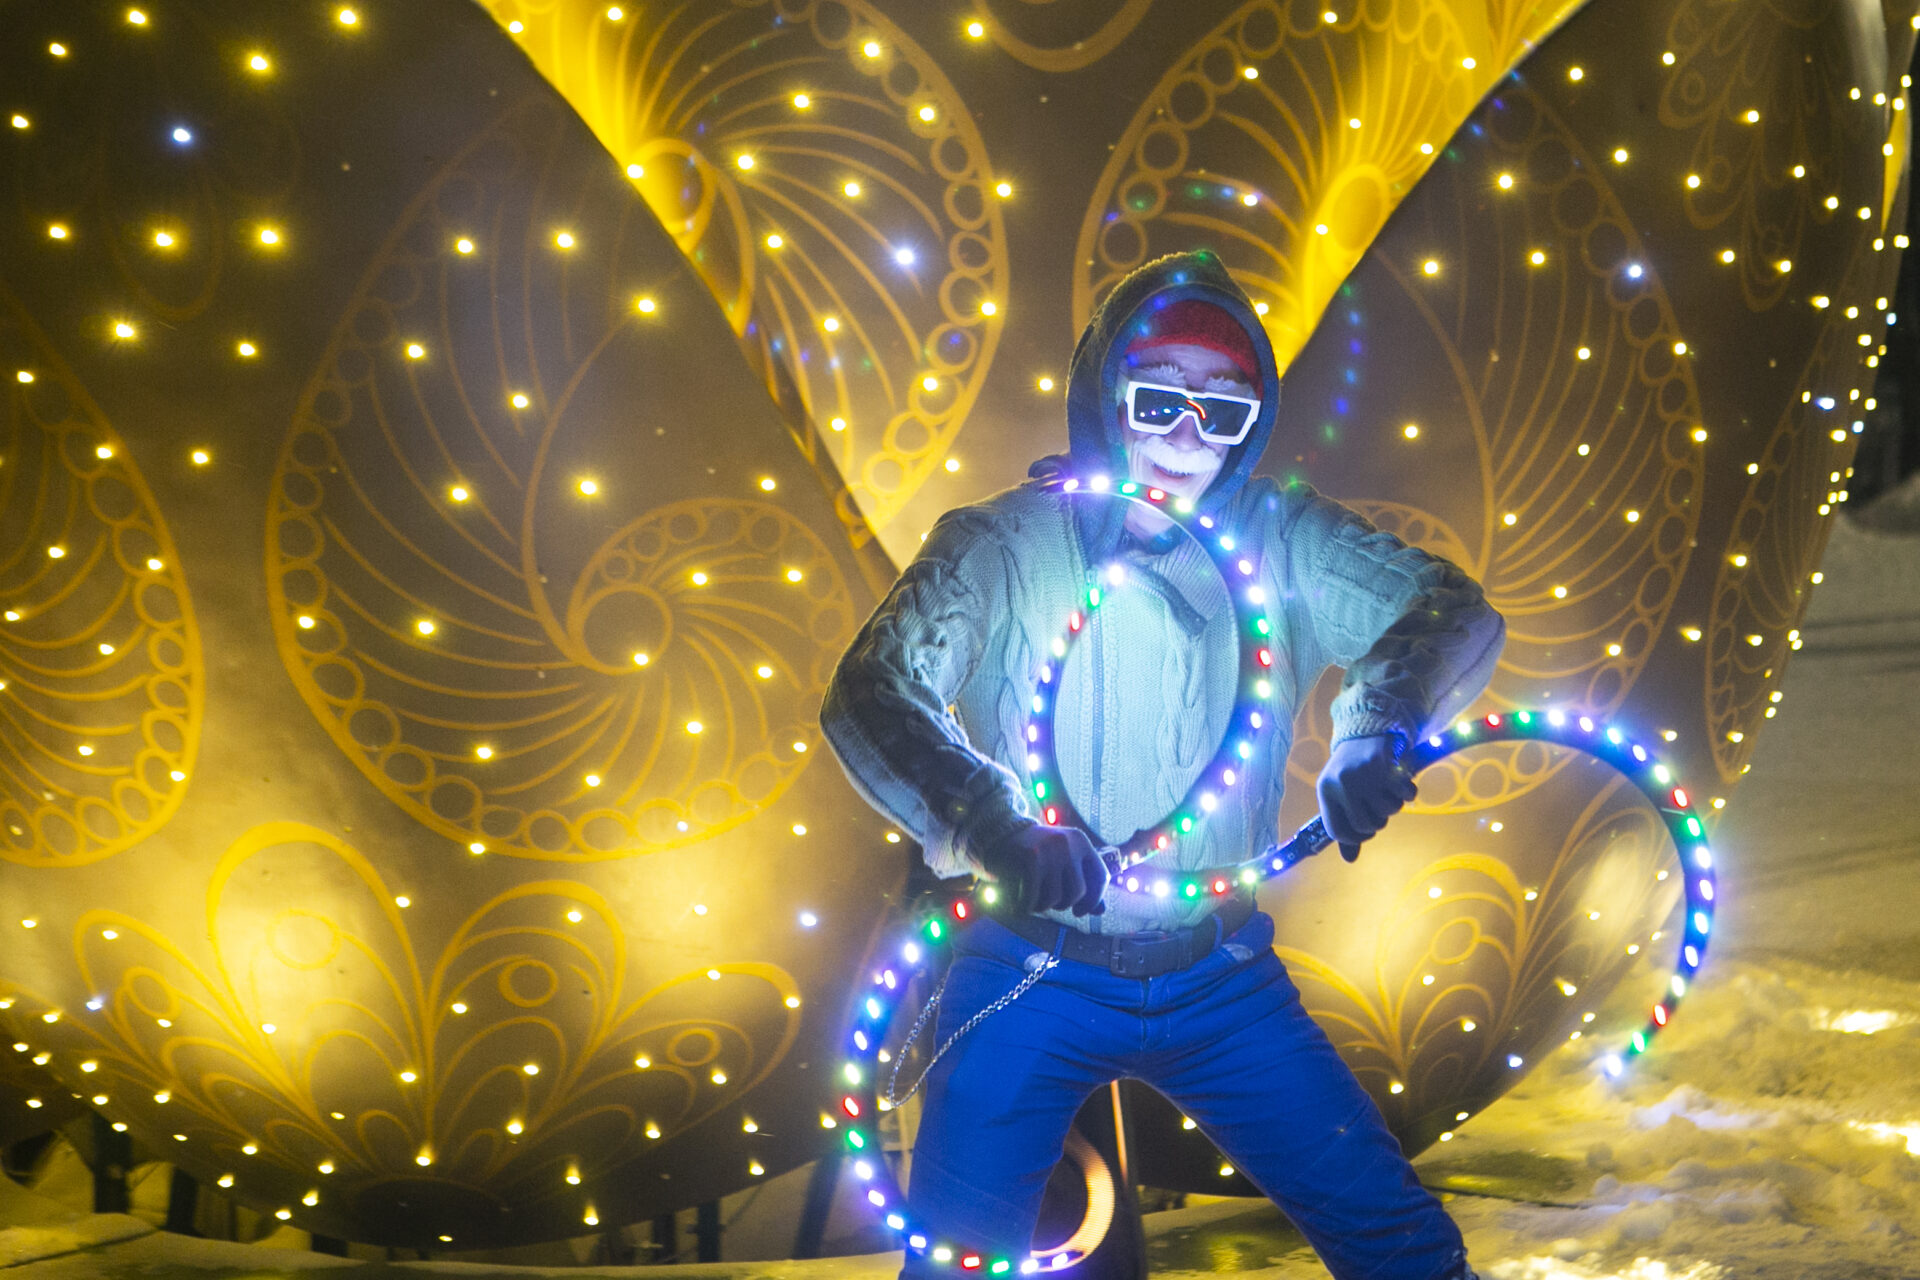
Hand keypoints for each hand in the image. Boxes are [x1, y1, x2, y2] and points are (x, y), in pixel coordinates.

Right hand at [974, 822, 1108, 915]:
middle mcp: (1067, 844)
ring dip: (1043, 906)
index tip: (1080, 910)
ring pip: (1055, 899)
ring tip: (1033, 897)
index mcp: (1080, 841)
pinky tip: (1020, 903)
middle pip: (1078, 892)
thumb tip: (1100, 911)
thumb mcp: (1063, 861)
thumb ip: (1082, 883)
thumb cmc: (1035, 854)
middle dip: (1063, 904)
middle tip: (1048, 900)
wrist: (998, 833)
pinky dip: (1027, 907)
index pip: (1100, 877)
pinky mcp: (1029, 859)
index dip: (1094, 899)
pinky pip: (1034, 899)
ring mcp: (1049, 851)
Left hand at [1316, 735, 1416, 862]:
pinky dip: (1408, 792)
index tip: (1364, 833)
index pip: (1337, 831)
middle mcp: (1342, 783)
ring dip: (1393, 805)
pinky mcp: (1387, 764)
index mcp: (1326, 791)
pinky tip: (1400, 782)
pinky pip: (1406, 795)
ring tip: (1386, 790)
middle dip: (1377, 821)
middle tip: (1378, 806)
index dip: (1354, 838)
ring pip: (1389, 811)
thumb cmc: (1351, 770)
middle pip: (1366, 825)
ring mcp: (1365, 774)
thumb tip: (1349, 859)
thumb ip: (1345, 823)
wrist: (1366, 729)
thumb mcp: (1340, 793)